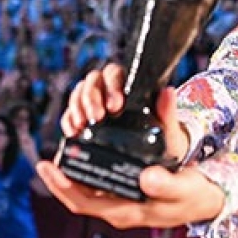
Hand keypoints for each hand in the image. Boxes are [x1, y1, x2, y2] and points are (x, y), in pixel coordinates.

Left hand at [36, 159, 223, 229]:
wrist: (205, 200)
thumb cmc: (193, 195)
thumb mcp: (184, 188)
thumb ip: (167, 184)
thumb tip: (146, 177)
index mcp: (127, 212)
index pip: (83, 204)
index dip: (62, 187)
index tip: (47, 167)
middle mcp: (119, 210)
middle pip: (78, 199)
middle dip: (59, 181)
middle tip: (44, 159)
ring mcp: (121, 203)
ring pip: (86, 192)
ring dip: (71, 176)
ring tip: (59, 154)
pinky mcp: (126, 194)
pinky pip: (98, 185)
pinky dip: (87, 171)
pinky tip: (82, 154)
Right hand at [61, 64, 188, 161]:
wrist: (155, 163)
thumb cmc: (164, 142)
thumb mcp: (168, 129)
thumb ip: (167, 111)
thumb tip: (168, 91)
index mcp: (129, 87)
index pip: (115, 74)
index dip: (112, 86)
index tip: (115, 106)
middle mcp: (109, 91)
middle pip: (93, 80)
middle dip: (91, 97)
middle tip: (97, 116)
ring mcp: (94, 105)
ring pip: (79, 93)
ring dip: (77, 107)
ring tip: (82, 125)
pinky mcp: (83, 121)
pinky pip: (70, 113)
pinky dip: (68, 120)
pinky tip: (73, 132)